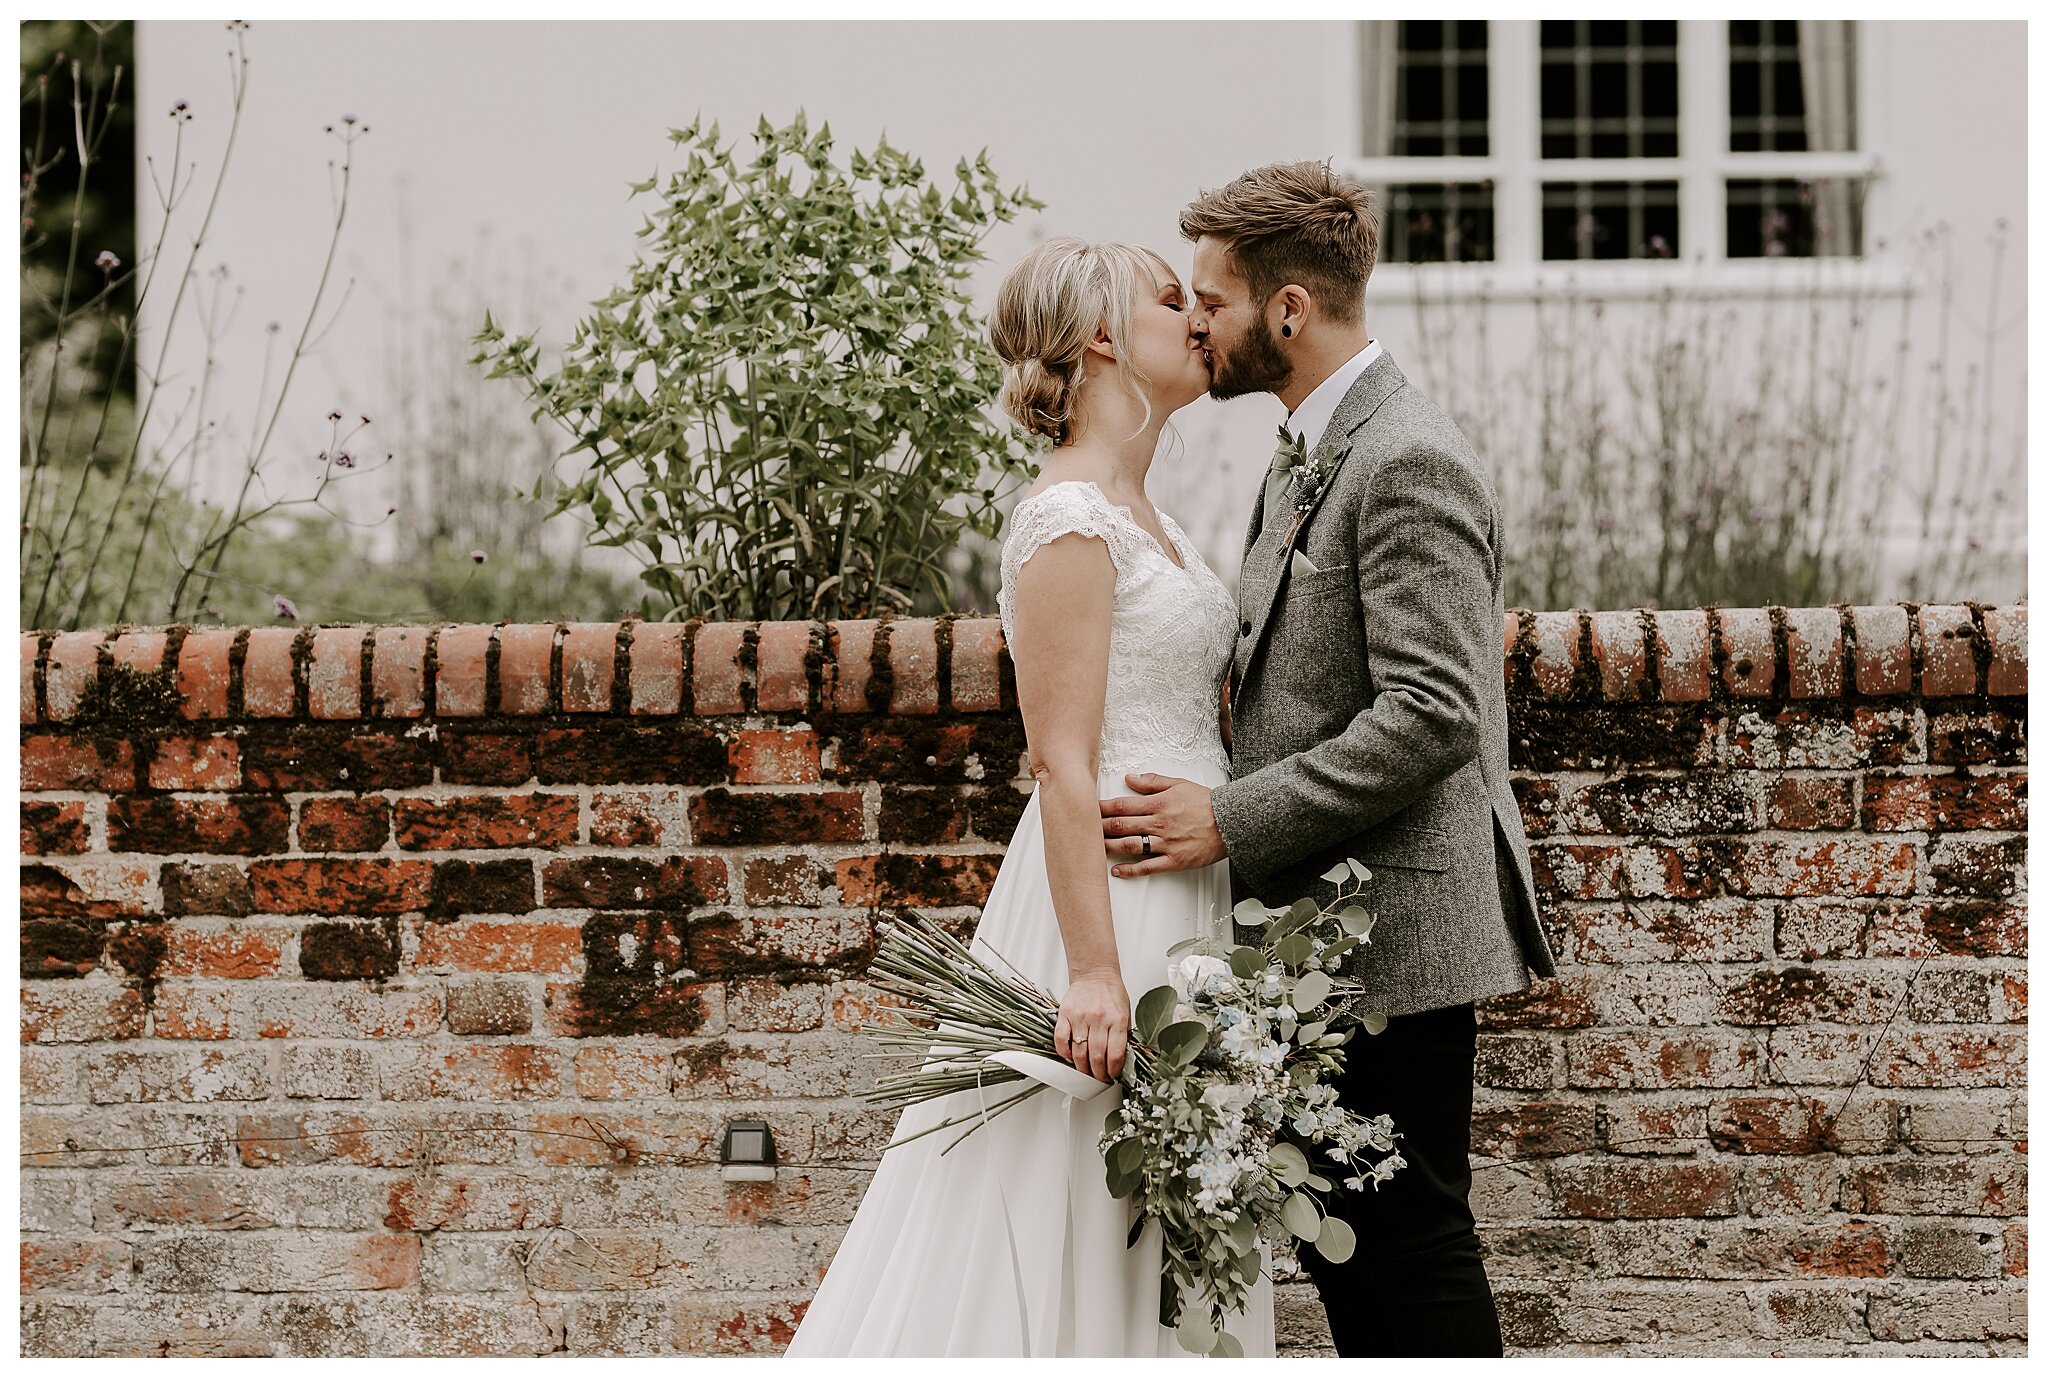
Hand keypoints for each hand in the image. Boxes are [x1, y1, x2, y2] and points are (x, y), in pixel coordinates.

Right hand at [1055, 969, 1129, 1081]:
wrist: (1095, 973)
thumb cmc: (1111, 994)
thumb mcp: (1126, 1013)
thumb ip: (1123, 1036)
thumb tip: (1121, 1060)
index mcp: (1117, 1020)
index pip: (1115, 1055)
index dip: (1114, 1071)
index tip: (1112, 1076)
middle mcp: (1098, 1019)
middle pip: (1097, 1057)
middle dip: (1098, 1074)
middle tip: (1099, 1079)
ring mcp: (1080, 1017)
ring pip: (1079, 1052)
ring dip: (1082, 1068)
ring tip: (1086, 1072)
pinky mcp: (1065, 1014)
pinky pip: (1061, 1039)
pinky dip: (1064, 1052)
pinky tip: (1070, 1056)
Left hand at [1100, 773, 1226, 877]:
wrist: (1230, 823)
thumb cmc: (1206, 803)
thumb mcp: (1179, 784)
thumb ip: (1152, 782)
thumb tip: (1130, 779)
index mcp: (1158, 804)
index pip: (1122, 805)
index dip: (1102, 808)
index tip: (1088, 809)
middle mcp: (1159, 824)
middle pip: (1120, 825)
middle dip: (1099, 827)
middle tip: (1083, 829)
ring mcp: (1165, 844)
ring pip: (1129, 846)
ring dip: (1108, 847)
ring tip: (1093, 849)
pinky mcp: (1174, 861)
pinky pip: (1147, 867)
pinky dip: (1129, 870)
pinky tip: (1116, 870)